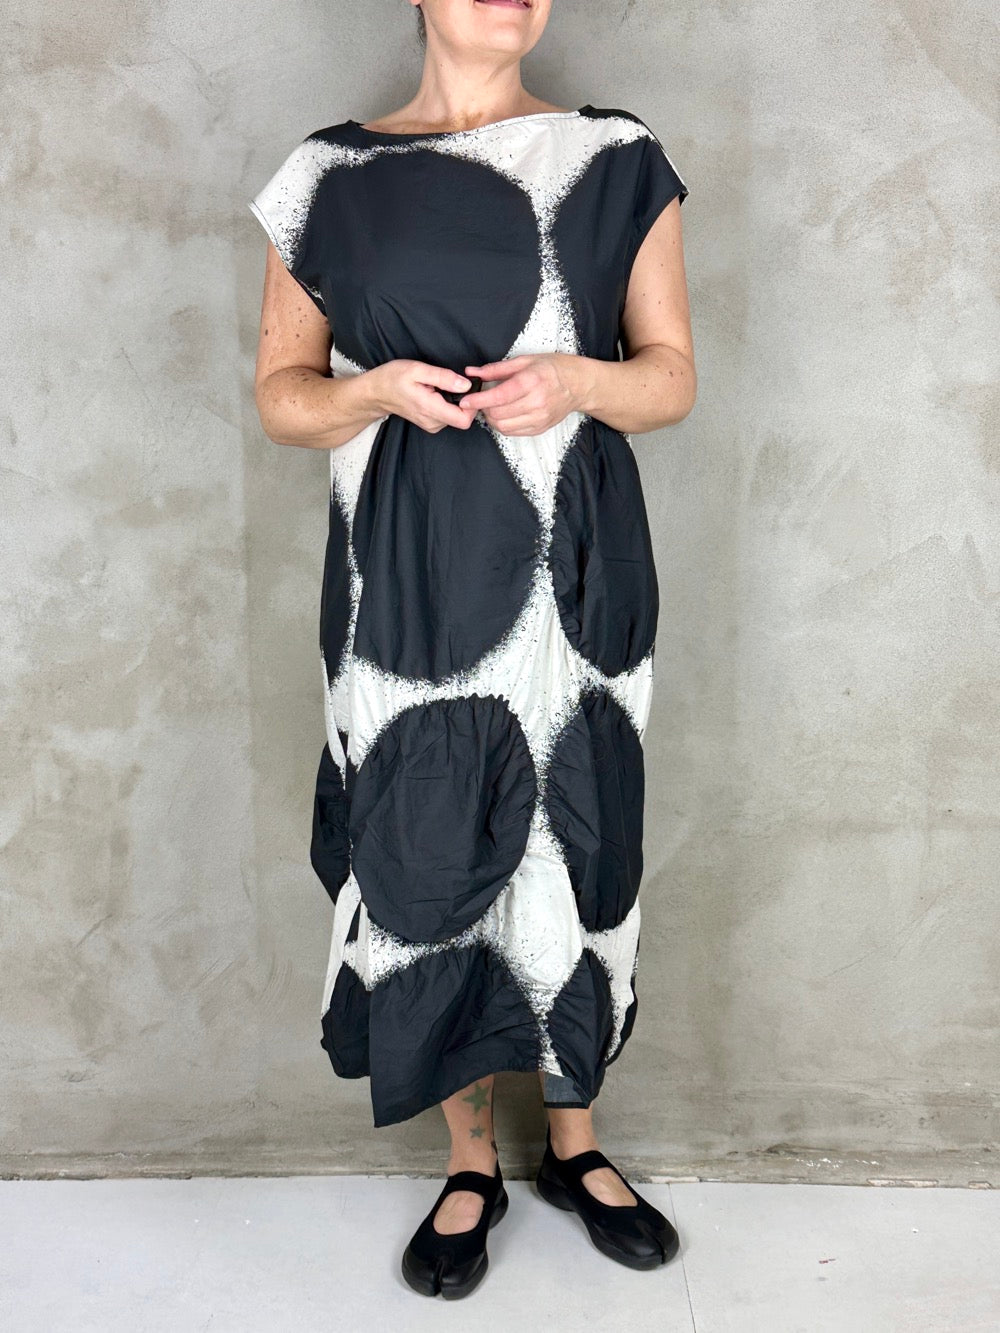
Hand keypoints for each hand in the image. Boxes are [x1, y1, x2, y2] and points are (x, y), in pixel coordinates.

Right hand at [370, 359, 478, 432]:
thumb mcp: (417, 370)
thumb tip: (466, 384)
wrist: (377, 392)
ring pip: (456, 417)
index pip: (464, 419)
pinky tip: (439, 393)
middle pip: (463, 418)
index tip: (468, 387)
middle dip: (465, 400)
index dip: (472, 404)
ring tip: (443, 386)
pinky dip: (449, 404)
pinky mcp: (430, 423)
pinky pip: (448, 416)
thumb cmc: (394, 378)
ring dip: (456, 402)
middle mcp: (432, 422)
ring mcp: (431, 425)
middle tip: (456, 381)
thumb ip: (443, 378)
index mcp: (430, 409)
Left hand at [457, 354, 582, 435]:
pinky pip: (512, 432)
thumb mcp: (525, 360)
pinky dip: (502, 425)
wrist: (579, 385)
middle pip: (497, 414)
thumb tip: (472, 372)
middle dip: (483, 408)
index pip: (498, 396)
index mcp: (531, 381)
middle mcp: (536, 402)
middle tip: (481, 400)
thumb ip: (496, 368)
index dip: (478, 400)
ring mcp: (539, 418)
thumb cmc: (553, 369)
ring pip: (503, 426)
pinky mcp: (540, 428)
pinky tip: (504, 414)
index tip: (465, 400)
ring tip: (492, 407)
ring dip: (492, 418)